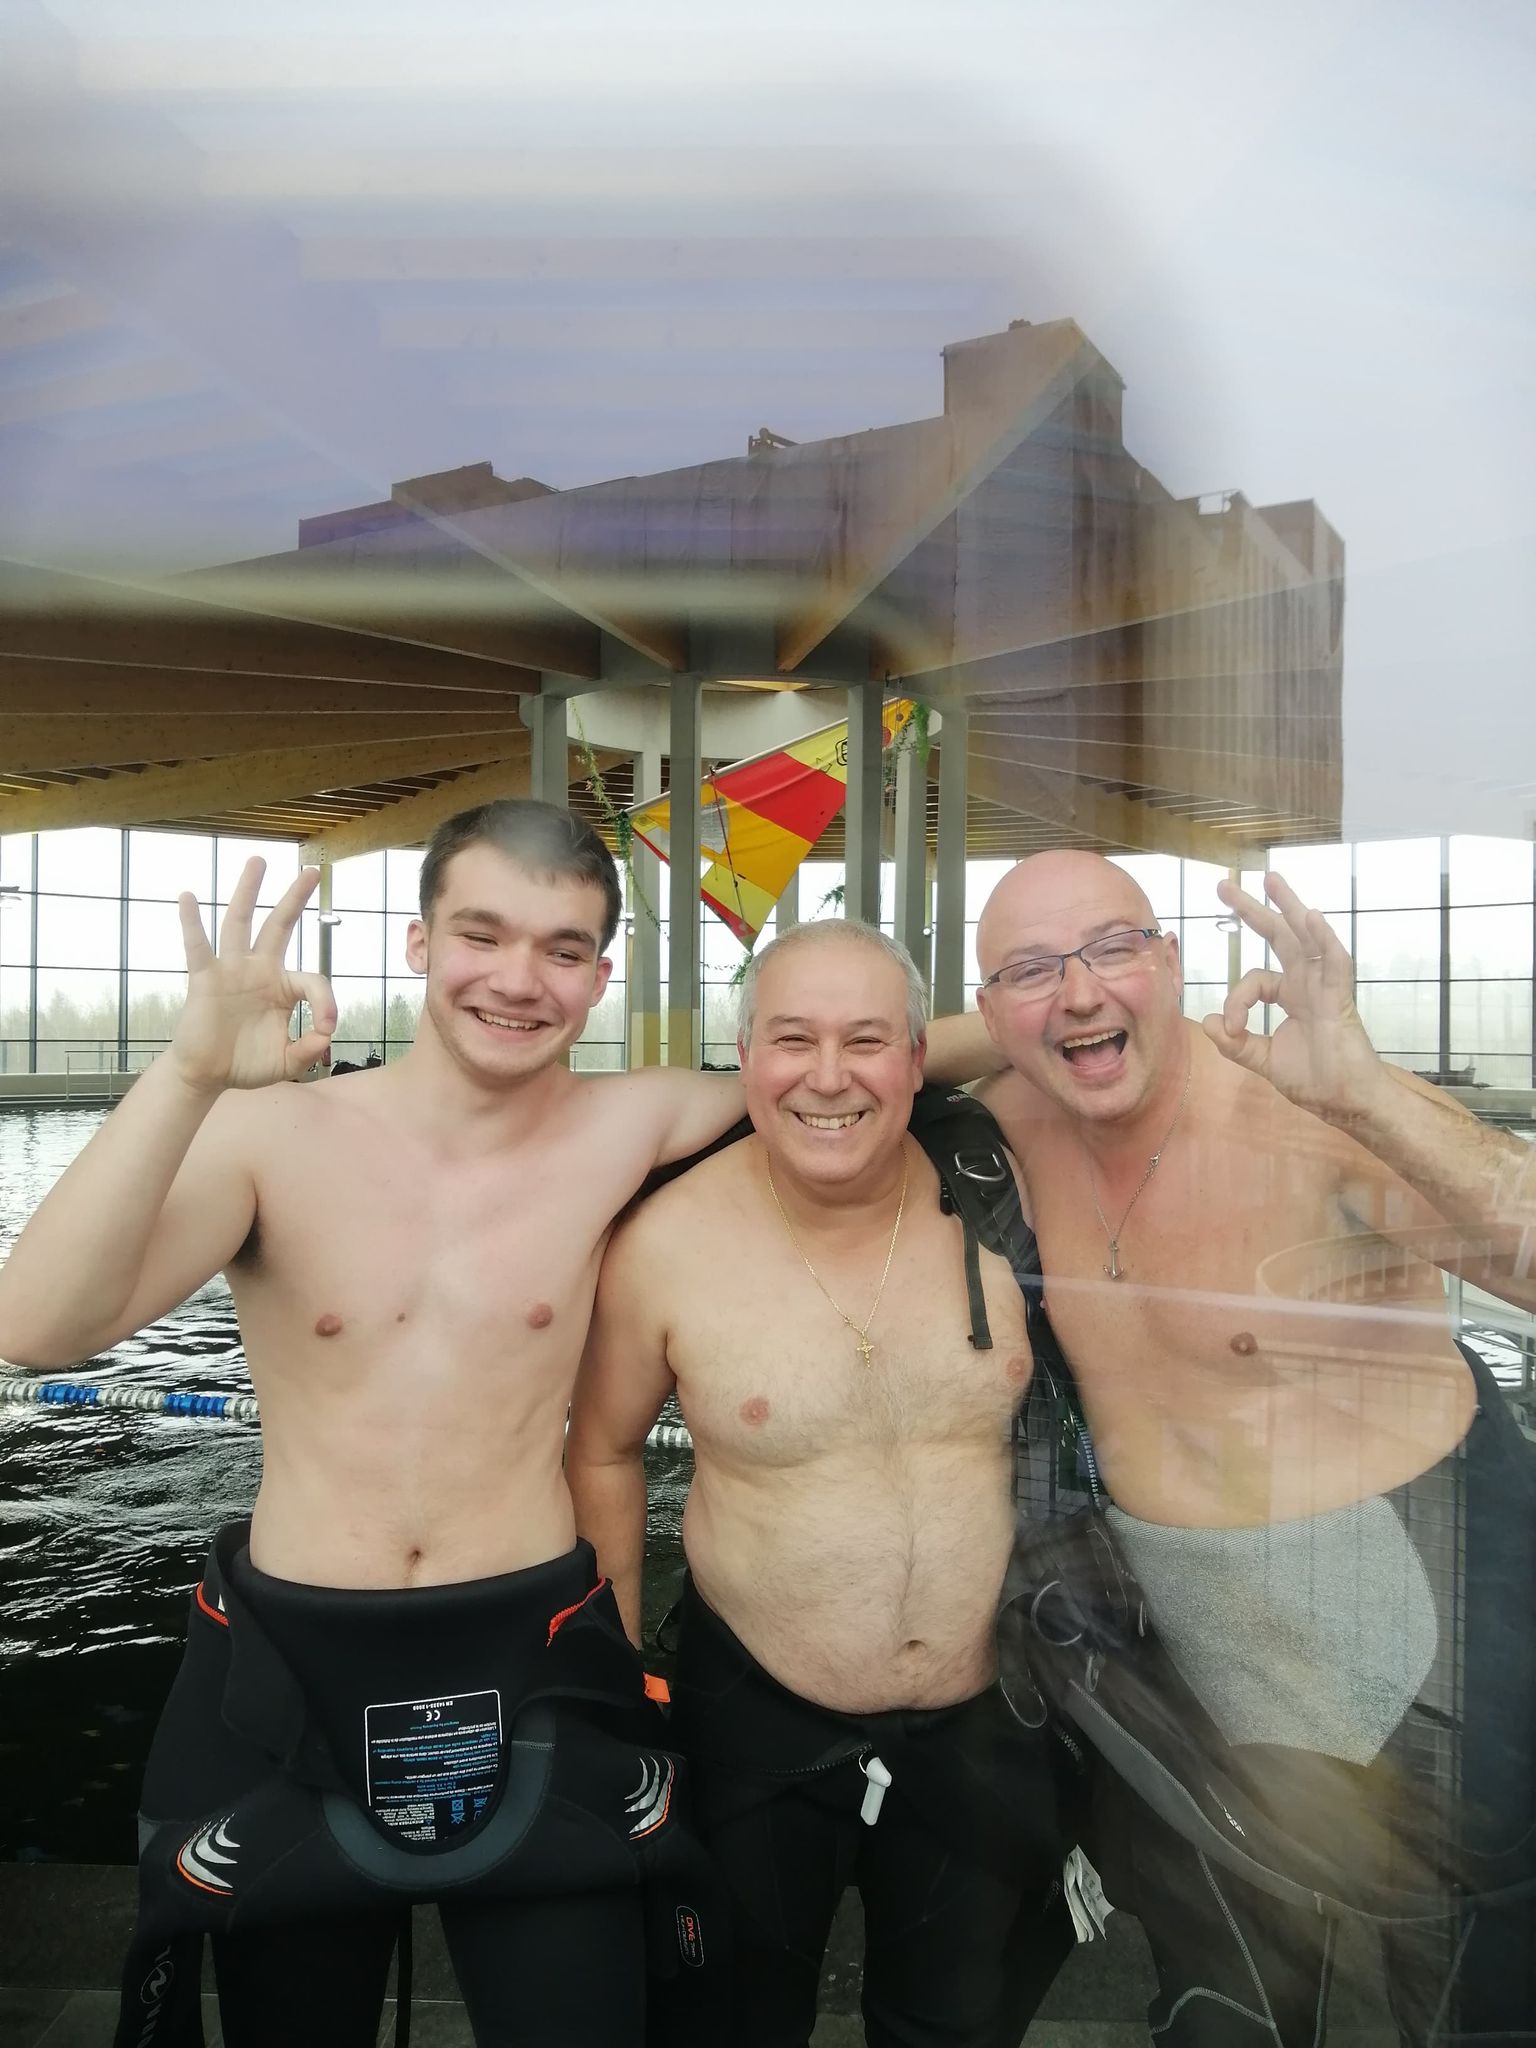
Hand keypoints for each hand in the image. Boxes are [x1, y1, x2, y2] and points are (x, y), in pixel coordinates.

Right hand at [171, 860, 336, 1091]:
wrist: (208, 1075)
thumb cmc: (247, 1064)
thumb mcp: (287, 1063)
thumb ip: (308, 1051)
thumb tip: (324, 1036)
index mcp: (283, 988)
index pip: (313, 981)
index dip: (326, 1004)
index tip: (326, 1029)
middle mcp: (259, 970)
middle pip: (280, 925)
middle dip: (295, 898)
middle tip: (311, 871)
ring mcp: (231, 970)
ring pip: (241, 923)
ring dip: (249, 892)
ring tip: (259, 861)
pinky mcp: (204, 979)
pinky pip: (197, 947)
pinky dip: (191, 922)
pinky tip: (187, 896)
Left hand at [1202, 871, 1384, 1119]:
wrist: (1345, 1103)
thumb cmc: (1314, 1080)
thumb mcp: (1264, 1060)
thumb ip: (1236, 1043)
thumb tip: (1209, 1022)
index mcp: (1290, 996)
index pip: (1254, 980)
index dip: (1236, 1000)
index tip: (1231, 1028)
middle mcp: (1307, 984)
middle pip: (1279, 937)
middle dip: (1253, 910)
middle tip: (1224, 885)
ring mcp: (1325, 988)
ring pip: (1307, 938)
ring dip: (1288, 906)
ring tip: (1269, 879)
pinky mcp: (1340, 1000)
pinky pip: (1335, 963)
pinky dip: (1325, 939)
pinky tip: (1311, 916)